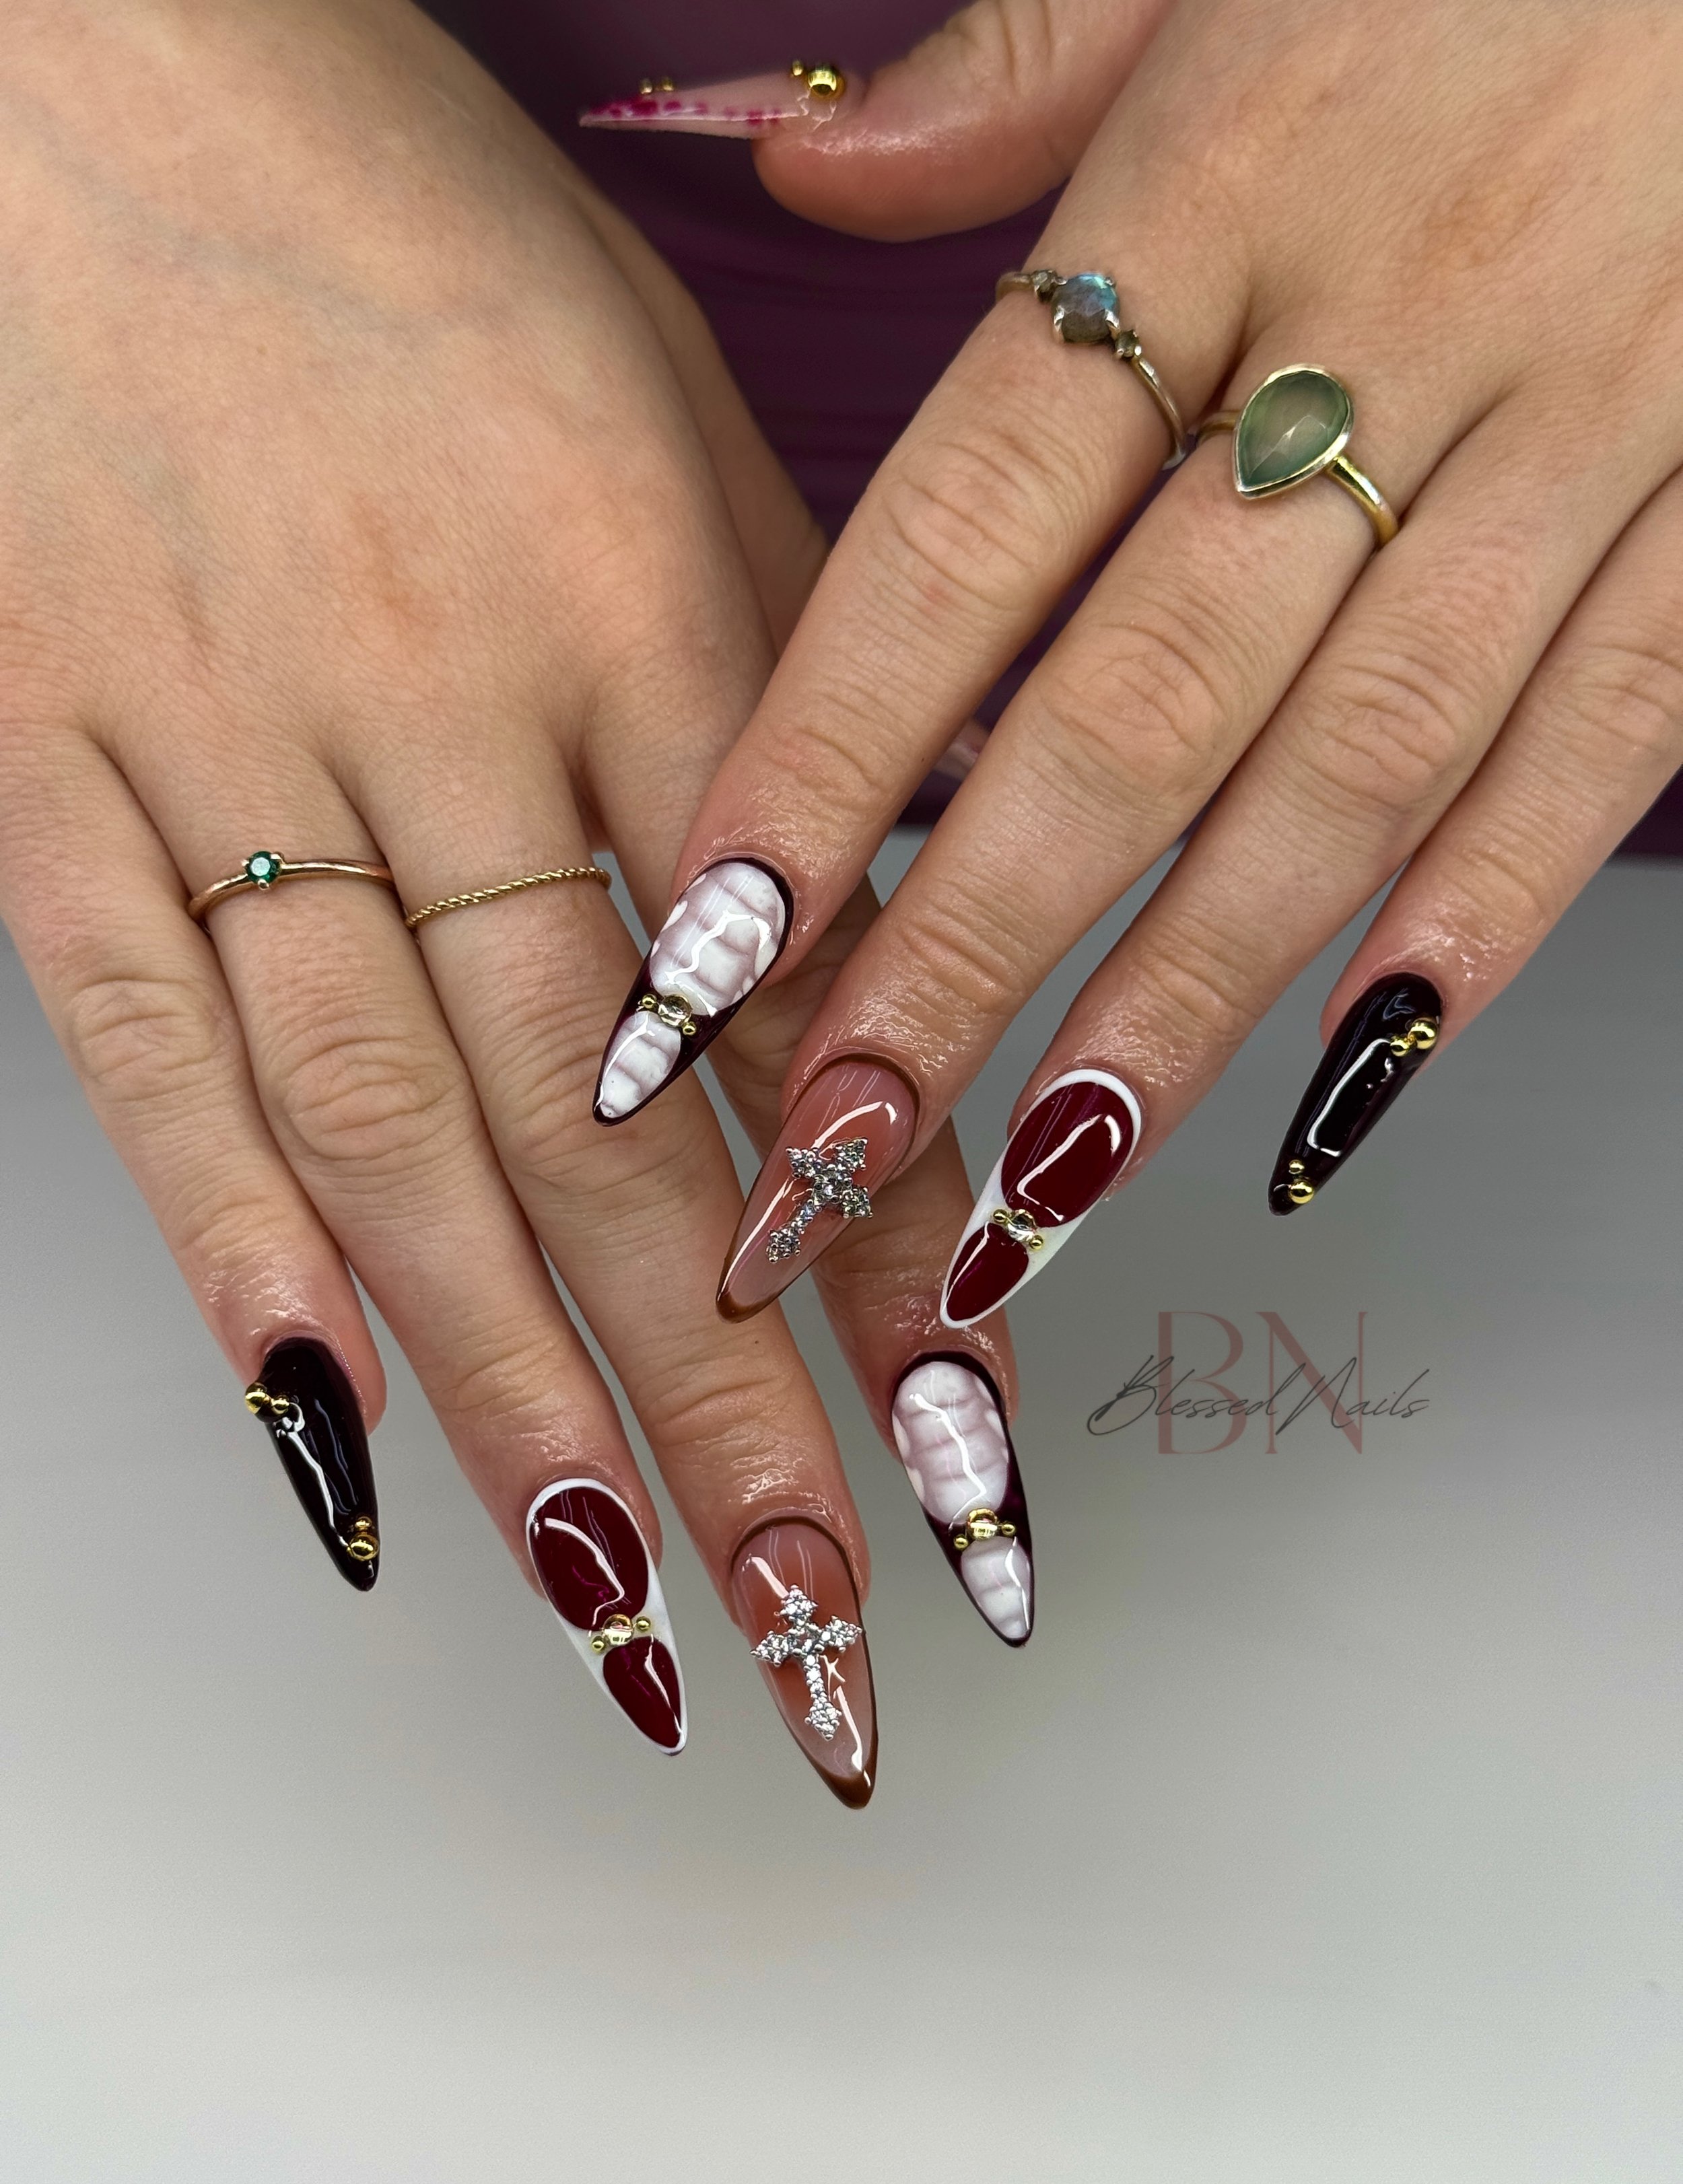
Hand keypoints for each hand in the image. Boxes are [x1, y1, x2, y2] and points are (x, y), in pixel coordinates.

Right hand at [0, 0, 1021, 1801]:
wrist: (84, 61)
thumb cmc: (405, 229)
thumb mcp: (664, 408)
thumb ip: (773, 681)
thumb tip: (878, 929)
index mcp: (644, 601)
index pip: (799, 995)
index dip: (888, 1234)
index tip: (964, 1434)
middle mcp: (450, 707)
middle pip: (617, 1124)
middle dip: (732, 1398)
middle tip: (829, 1617)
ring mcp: (230, 752)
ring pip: (399, 1130)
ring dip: (521, 1390)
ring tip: (623, 1605)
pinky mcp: (40, 770)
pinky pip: (145, 1042)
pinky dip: (237, 1253)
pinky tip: (333, 1441)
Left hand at [653, 0, 1682, 1321]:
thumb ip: (1013, 73)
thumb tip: (806, 166)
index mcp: (1226, 181)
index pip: (967, 520)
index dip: (828, 744)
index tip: (718, 933)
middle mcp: (1389, 331)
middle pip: (1134, 698)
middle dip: (977, 942)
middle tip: (848, 1131)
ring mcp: (1586, 424)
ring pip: (1356, 762)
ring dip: (1194, 988)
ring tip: (1061, 1168)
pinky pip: (1613, 731)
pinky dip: (1489, 905)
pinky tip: (1364, 1062)